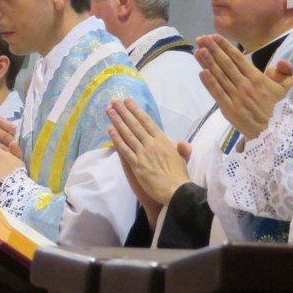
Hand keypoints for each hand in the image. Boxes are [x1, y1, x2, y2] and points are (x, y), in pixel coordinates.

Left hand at [106, 98, 191, 224]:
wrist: (176, 191)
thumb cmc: (179, 175)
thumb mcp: (183, 158)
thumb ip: (181, 148)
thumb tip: (182, 142)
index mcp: (162, 140)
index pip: (147, 121)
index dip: (136, 110)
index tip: (128, 101)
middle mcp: (151, 144)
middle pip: (135, 124)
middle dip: (124, 111)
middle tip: (114, 100)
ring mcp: (143, 154)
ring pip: (128, 134)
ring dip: (118, 121)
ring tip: (109, 111)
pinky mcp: (136, 165)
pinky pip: (124, 150)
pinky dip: (117, 139)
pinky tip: (110, 130)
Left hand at [195, 34, 292, 139]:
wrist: (274, 134)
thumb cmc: (280, 110)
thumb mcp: (287, 89)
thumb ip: (285, 73)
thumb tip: (280, 61)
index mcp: (258, 78)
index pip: (238, 58)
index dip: (225, 46)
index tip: (214, 37)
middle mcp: (245, 85)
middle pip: (225, 64)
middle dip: (212, 50)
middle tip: (201, 39)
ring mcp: (236, 97)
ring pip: (219, 76)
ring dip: (207, 62)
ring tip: (198, 50)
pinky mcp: (229, 109)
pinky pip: (217, 93)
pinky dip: (208, 82)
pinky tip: (201, 71)